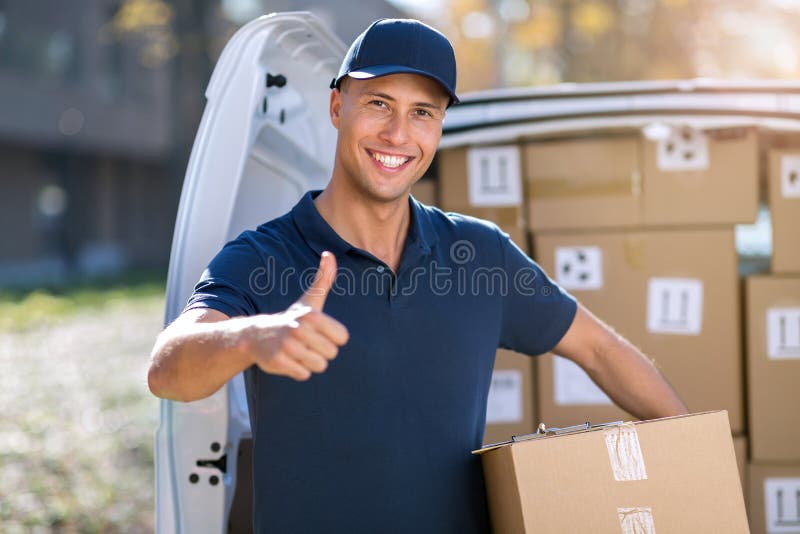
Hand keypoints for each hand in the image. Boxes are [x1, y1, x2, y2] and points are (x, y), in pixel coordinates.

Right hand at [244, 251, 348, 380]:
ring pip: (319, 366)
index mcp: (312, 316)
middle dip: (320, 351)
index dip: (332, 338)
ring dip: (309, 362)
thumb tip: (329, 254)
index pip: (342, 338)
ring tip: (297, 351)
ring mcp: (288, 347)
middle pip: (331, 354)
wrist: (257, 335)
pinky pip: (303, 375)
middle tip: (305, 343)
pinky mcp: (278, 362)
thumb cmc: (292, 318)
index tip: (318, 332)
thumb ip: (324, 279)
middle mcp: (300, 330)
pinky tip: (288, 359)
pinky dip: (297, 370)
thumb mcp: (310, 300)